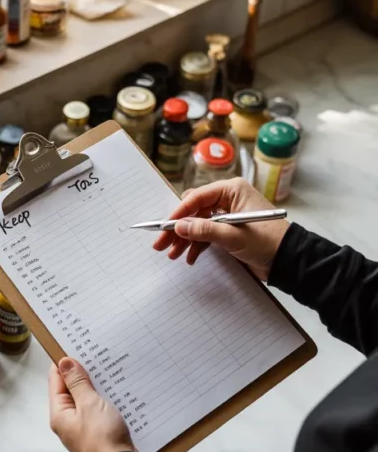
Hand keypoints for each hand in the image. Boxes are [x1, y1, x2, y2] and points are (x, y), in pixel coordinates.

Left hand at [49, 358, 135, 451]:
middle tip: (94, 355)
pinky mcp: (99, 432)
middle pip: (71, 390)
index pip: (56, 380)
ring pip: (87, 400)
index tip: (75, 346)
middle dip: (82, 374)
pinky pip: (98, 411)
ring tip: (107, 369)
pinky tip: (116, 391)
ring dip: (95, 387)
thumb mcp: (89, 404)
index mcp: (60, 414)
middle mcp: (68, 421)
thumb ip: (77, 383)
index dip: (64, 363)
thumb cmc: (102, 438)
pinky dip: (105, 400)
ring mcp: (84, 428)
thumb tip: (65, 363)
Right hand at [153, 178, 288, 281]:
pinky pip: (207, 234)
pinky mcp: (230, 230)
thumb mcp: (233, 236)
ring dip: (186, 239)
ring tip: (173, 255)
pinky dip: (197, 245)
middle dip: (179, 229)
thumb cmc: (268, 242)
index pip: (197, 197)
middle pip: (194, 211)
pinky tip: (190, 258)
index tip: (164, 228)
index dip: (179, 214)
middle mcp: (229, 199)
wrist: (289, 261)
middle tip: (162, 244)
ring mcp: (228, 215)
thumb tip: (179, 227)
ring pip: (198, 224)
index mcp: (232, 190)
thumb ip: (204, 230)